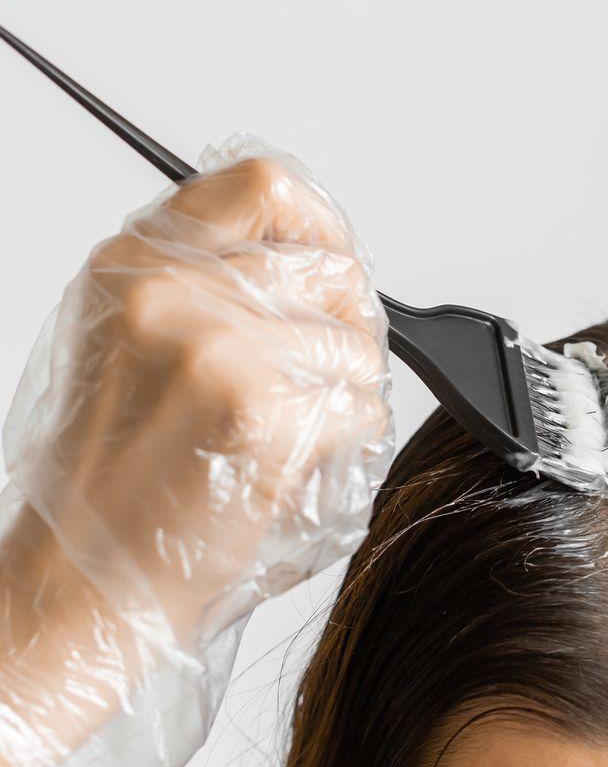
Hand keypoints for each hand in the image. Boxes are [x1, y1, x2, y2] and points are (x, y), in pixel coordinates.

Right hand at [0, 143, 393, 766]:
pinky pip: (366, 410)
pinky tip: (293, 468)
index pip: (263, 184)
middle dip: (347, 331)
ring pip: (361, 349)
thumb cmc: (110, 477)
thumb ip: (206, 284)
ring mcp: (222, 352)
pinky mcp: (267, 416)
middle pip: (336, 271)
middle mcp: (175, 293)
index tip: (334, 261)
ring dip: (347, 398)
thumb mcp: (127, 345)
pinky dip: (350, 446)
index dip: (322, 221)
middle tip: (312, 381)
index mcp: (137, 264)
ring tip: (286, 437)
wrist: (83, 581)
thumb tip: (310, 254)